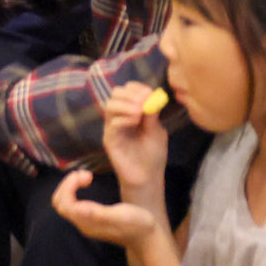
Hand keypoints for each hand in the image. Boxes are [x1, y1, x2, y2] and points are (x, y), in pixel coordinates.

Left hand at [52, 168, 160, 247]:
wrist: (148, 239)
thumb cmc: (139, 225)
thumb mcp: (122, 216)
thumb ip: (99, 213)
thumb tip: (78, 208)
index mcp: (87, 222)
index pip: (64, 203)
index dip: (69, 185)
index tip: (87, 175)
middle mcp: (82, 224)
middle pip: (60, 203)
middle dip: (67, 184)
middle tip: (85, 174)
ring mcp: (86, 224)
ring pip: (65, 203)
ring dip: (70, 187)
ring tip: (86, 176)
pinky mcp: (91, 221)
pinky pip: (72, 205)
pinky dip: (74, 191)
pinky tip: (87, 184)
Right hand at [98, 82, 168, 207]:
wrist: (147, 177)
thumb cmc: (153, 155)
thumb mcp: (157, 131)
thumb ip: (152, 114)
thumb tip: (152, 94)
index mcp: (132, 112)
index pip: (128, 91)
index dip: (137, 88)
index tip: (149, 93)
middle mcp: (119, 117)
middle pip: (116, 94)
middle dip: (130, 94)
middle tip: (143, 102)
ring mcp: (112, 127)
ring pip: (110, 105)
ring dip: (126, 104)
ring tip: (139, 112)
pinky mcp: (109, 139)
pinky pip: (111, 122)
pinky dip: (124, 118)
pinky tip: (135, 122)